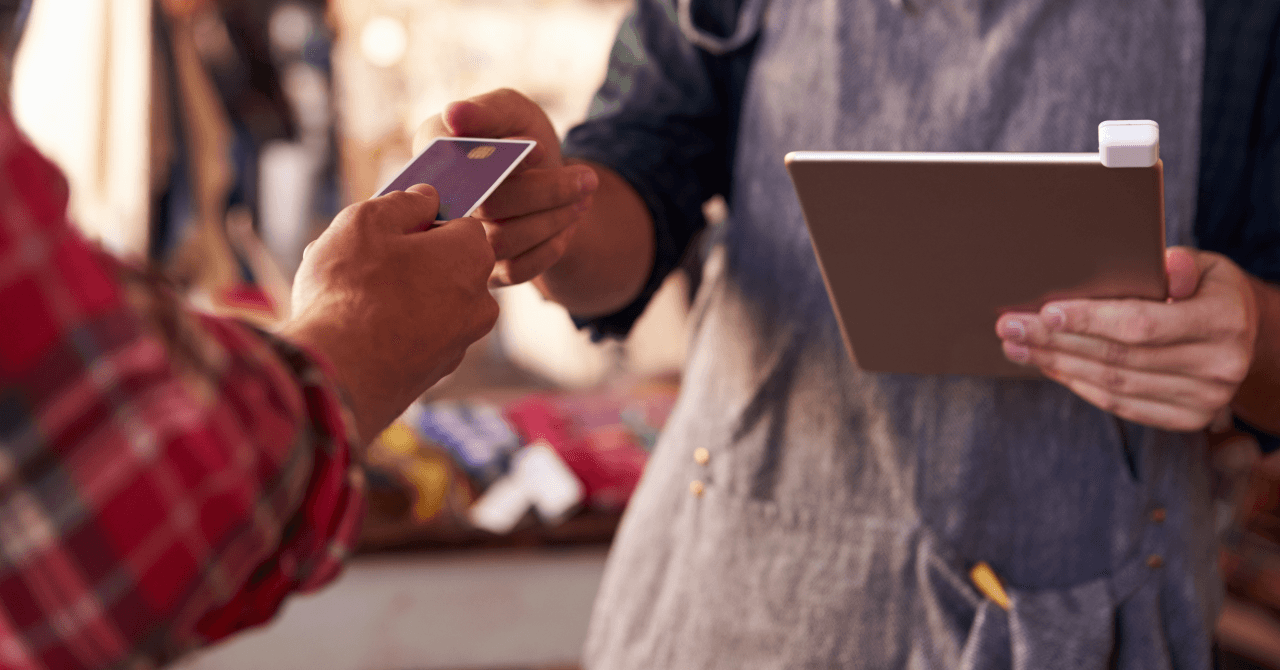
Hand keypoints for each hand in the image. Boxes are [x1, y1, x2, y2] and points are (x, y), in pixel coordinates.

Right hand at [279, 185, 498, 441]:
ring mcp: (461, 341)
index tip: (389, 228)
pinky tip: (354, 329)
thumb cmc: (353, 290)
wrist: (339, 375)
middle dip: (406, 259)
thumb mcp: (367, 222)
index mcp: (472, 256)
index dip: (421, 221)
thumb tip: (426, 199)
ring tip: (345, 296)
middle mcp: (480, 301)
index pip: (459, 223)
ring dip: (394, 294)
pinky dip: (393, 329)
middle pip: (443, 265)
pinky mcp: (437, 372)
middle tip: (359, 261)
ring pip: (427, 302)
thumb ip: (403, 203)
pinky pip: (416, 336)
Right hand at [415, 88, 598, 286]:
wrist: (542, 175)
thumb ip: (487, 111)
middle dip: (544, 191)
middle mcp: (438, 204)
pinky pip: (517, 269)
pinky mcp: (484, 271)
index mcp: (433, 157)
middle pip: (487, 206)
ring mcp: (459, 244)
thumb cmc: (518, 135)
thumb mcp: (511, 111)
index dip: (500, 163)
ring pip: (504, 241)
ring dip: (553, 218)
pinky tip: (566, 222)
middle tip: (587, 178)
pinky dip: (551, 245)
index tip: (540, 150)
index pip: (455, 165)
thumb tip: (454, 115)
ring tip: (583, 196)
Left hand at [995, 247, 1258, 431]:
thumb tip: (1164, 264)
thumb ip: (1181, 264)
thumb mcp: (1206, 266)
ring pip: (1113, 384)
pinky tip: (1050, 366)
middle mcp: (1219, 366)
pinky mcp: (1186, 419)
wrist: (1245, 337)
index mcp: (1224, 320)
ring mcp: (1205, 400)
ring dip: (1057, 364)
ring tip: (1018, 346)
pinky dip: (1078, 384)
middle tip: (1009, 327)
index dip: (1090, 320)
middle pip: (1118, 357)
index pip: (1141, 324)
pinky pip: (1120, 405)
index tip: (1045, 312)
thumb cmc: (1209, 291)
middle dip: (1056, 341)